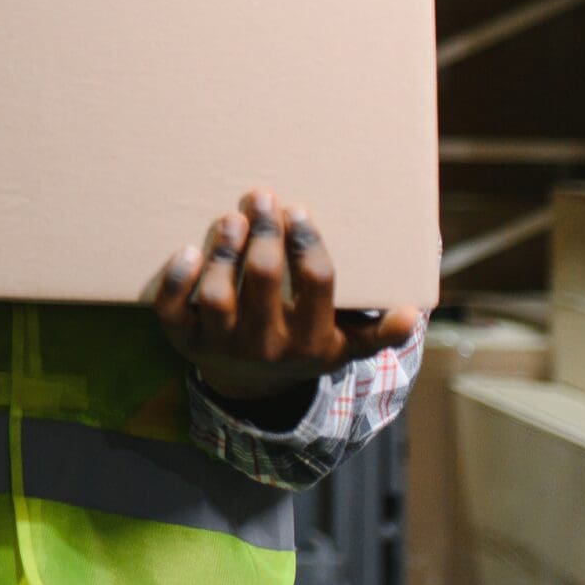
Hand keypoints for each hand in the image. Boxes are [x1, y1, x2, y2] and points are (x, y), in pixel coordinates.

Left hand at [152, 191, 423, 403]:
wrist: (250, 387)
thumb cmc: (303, 347)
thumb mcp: (344, 347)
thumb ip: (378, 333)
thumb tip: (412, 313)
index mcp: (311, 339)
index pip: (316, 283)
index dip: (308, 244)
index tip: (298, 210)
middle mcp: (266, 344)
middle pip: (265, 281)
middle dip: (264, 236)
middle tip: (261, 197)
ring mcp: (221, 344)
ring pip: (218, 296)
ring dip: (224, 254)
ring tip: (229, 219)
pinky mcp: (182, 340)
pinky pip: (172, 311)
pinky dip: (176, 281)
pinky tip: (186, 251)